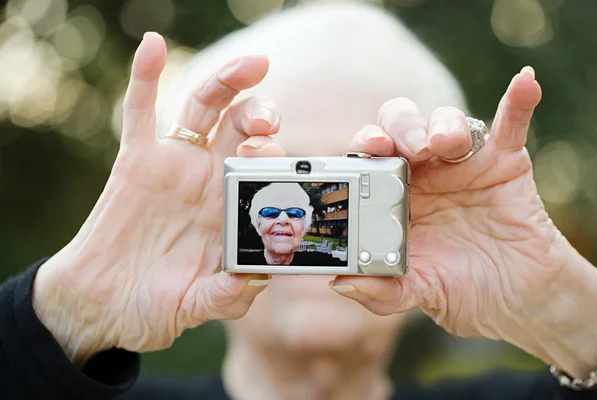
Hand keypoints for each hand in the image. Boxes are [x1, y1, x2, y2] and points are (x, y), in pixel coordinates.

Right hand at [32, 33, 283, 365]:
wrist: (105, 306)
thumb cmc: (158, 305)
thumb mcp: (200, 304)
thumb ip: (230, 292)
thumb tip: (261, 275)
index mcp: (233, 208)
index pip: (265, 167)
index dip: (277, 157)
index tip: (280, 158)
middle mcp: (209, 179)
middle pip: (243, 128)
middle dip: (262, 116)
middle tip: (268, 123)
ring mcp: (174, 165)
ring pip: (205, 109)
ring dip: (228, 82)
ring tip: (251, 66)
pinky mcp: (136, 160)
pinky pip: (140, 111)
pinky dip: (145, 76)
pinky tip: (152, 46)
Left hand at [330, 68, 596, 375]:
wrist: (516, 300)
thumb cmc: (460, 289)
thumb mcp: (418, 292)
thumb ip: (382, 291)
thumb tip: (341, 284)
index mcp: (393, 194)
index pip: (371, 156)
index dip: (365, 145)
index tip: (367, 148)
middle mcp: (424, 171)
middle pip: (402, 125)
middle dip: (402, 128)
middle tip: (410, 150)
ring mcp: (463, 163)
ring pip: (448, 121)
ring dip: (445, 124)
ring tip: (447, 145)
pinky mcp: (504, 161)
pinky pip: (511, 124)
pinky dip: (517, 102)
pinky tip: (526, 83)